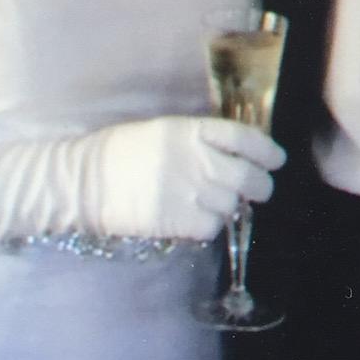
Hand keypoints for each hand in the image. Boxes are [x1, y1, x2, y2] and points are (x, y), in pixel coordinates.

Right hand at [82, 116, 285, 240]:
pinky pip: (211, 228)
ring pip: (231, 205)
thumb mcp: (160, 132)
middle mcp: (195, 158)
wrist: (83, 181)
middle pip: (247, 176)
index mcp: (189, 130)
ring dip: (228, 208)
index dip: (266, 150)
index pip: (243, 138)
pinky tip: (193, 222)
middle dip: (260, 186)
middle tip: (259, 191)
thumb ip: (196, 141)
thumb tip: (231, 156)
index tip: (276, 160)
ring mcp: (187, 190)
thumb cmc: (118, 153)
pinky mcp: (176, 219)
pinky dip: (207, 228)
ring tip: (210, 206)